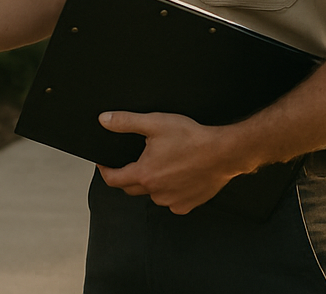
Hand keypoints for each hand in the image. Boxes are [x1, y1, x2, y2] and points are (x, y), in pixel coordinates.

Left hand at [96, 111, 249, 214]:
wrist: (222, 153)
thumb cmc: (191, 138)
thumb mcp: (154, 123)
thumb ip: (125, 121)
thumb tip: (104, 120)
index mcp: (145, 174)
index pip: (114, 180)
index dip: (104, 171)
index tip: (103, 164)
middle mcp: (156, 193)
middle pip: (131, 188)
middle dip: (125, 176)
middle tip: (131, 160)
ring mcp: (172, 201)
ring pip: (152, 195)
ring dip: (150, 183)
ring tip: (159, 164)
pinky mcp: (187, 205)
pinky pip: (170, 200)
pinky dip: (168, 190)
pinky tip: (176, 175)